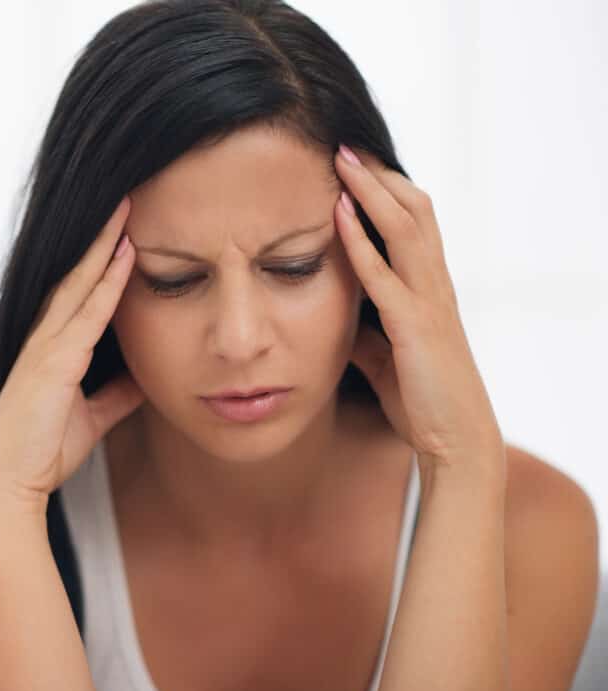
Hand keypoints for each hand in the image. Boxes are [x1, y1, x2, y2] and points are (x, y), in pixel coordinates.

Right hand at [0, 195, 145, 506]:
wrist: (8, 482)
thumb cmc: (43, 451)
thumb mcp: (92, 417)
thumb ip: (117, 394)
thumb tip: (146, 378)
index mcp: (53, 349)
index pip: (80, 293)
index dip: (101, 259)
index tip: (125, 228)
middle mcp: (46, 338)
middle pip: (77, 275)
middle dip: (101, 237)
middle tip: (126, 198)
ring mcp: (46, 345)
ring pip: (79, 282)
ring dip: (103, 244)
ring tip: (126, 207)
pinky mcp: (52, 360)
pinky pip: (86, 312)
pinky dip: (106, 281)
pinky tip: (125, 254)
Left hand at [334, 144, 503, 471]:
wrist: (455, 442)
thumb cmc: (424, 401)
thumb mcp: (385, 360)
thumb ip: (364, 334)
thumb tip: (337, 321)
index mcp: (429, 291)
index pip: (414, 224)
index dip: (386, 192)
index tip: (354, 166)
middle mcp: (435, 287)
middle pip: (413, 211)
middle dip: (379, 177)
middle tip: (344, 146)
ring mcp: (428, 303)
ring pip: (405, 230)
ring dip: (371, 193)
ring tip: (341, 161)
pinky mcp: (415, 328)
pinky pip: (384, 276)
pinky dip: (360, 243)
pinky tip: (338, 217)